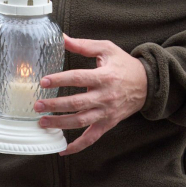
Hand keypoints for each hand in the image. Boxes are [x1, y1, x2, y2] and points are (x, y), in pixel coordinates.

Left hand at [35, 34, 147, 155]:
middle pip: (77, 103)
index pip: (78, 78)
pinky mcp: (108, 123)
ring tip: (42, 122)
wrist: (147, 84)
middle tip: (37, 105)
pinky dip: (78, 146)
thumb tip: (61, 37)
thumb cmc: (124, 65)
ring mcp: (107, 112)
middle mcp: (105, 96)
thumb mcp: (106, 49)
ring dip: (61, 123)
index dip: (60, 80)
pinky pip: (92, 138)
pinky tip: (62, 150)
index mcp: (104, 76)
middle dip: (55, 105)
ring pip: (81, 121)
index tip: (43, 82)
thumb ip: (83, 45)